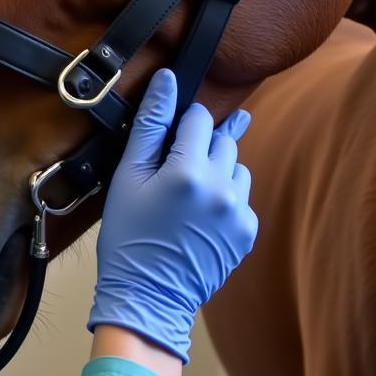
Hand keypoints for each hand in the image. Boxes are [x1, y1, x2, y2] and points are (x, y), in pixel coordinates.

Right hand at [87, 68, 257, 362]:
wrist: (147, 296)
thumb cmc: (128, 235)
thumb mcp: (127, 176)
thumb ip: (151, 124)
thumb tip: (168, 80)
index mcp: (189, 170)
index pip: (200, 117)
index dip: (180, 124)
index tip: (164, 143)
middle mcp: (222, 188)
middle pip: (224, 139)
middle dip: (199, 146)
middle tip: (171, 172)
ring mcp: (240, 213)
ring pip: (236, 167)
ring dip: (216, 171)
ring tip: (185, 195)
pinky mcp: (247, 233)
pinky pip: (241, 199)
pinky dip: (223, 199)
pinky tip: (197, 216)